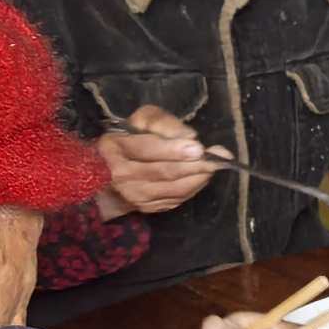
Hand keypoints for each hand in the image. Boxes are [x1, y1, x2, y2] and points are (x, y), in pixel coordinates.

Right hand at [96, 105, 215, 220]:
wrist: (113, 171)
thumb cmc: (132, 138)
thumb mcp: (143, 120)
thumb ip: (163, 123)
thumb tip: (189, 136)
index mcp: (115, 148)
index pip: (147, 149)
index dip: (174, 150)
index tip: (198, 148)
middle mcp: (120, 175)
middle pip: (162, 171)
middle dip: (193, 165)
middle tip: (215, 159)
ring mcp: (133, 195)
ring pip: (172, 188)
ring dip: (197, 177)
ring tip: (213, 165)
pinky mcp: (146, 208)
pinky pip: (175, 199)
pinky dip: (192, 188)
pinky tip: (201, 176)